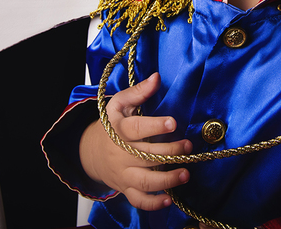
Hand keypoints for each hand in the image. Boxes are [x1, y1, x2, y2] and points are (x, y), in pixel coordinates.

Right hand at [79, 72, 192, 209]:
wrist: (92, 151)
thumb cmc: (112, 125)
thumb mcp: (119, 104)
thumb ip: (138, 92)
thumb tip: (157, 77)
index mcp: (118, 130)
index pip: (136, 128)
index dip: (154, 126)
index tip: (172, 122)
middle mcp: (120, 154)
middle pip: (145, 155)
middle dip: (169, 151)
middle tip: (187, 147)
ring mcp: (123, 173)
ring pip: (144, 181)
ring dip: (166, 179)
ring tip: (186, 173)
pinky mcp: (126, 188)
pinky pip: (138, 200)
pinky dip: (153, 203)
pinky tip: (169, 198)